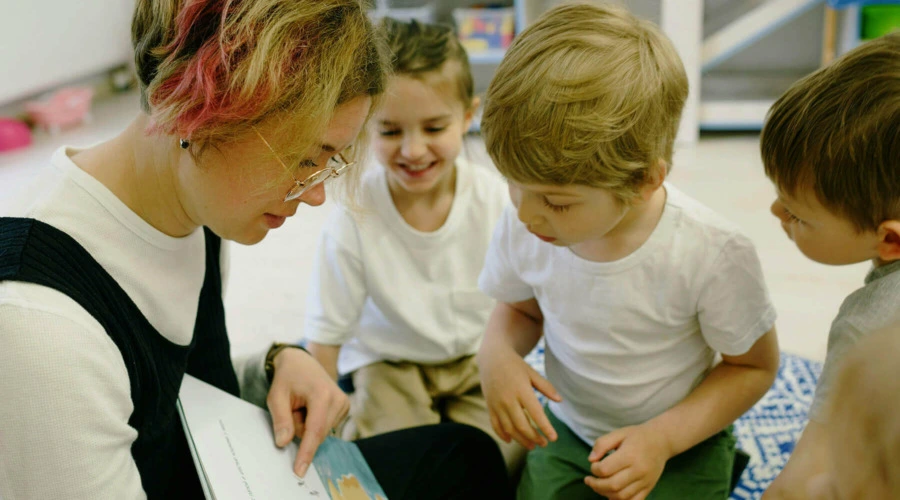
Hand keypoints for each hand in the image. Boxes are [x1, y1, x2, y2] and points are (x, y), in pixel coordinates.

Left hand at [266, 347, 349, 477]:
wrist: (302, 362)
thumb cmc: (288, 377)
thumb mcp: (276, 396)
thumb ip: (281, 419)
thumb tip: (283, 443)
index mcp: (322, 395)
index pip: (315, 430)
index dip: (306, 452)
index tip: (300, 470)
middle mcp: (338, 399)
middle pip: (317, 434)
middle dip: (300, 428)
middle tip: (292, 408)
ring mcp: (344, 404)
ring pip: (321, 433)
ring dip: (306, 425)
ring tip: (301, 405)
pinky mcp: (345, 408)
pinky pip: (325, 428)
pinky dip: (313, 422)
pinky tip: (310, 407)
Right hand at [478, 344, 561, 449]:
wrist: (491, 358)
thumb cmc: (515, 365)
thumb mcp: (532, 373)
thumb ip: (546, 387)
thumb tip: (560, 400)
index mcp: (522, 390)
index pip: (536, 414)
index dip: (545, 428)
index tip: (554, 438)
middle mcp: (508, 399)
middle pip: (522, 425)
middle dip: (534, 437)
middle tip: (544, 443)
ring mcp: (497, 404)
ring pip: (509, 429)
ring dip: (521, 440)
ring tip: (532, 446)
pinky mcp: (490, 407)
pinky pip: (495, 425)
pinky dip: (503, 435)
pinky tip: (511, 440)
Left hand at [584, 424, 672, 499]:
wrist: (661, 441)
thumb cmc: (637, 436)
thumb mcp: (618, 433)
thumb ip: (602, 444)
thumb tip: (591, 459)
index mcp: (629, 455)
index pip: (605, 469)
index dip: (594, 469)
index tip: (593, 464)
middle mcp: (638, 470)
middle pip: (612, 485)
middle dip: (596, 485)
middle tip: (589, 480)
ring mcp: (645, 481)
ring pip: (621, 496)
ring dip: (605, 494)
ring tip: (598, 486)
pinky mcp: (649, 488)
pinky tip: (611, 495)